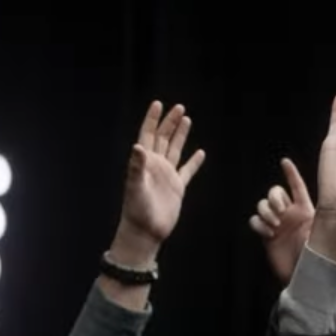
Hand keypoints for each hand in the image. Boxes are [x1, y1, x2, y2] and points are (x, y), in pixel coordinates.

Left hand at [116, 101, 206, 253]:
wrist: (146, 232)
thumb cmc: (136, 210)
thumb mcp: (135, 187)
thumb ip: (136, 166)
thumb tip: (138, 146)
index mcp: (145, 162)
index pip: (148, 135)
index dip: (152, 119)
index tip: (158, 104)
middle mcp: (156, 166)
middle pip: (163, 138)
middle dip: (170, 122)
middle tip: (179, 107)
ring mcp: (167, 176)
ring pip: (175, 150)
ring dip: (180, 135)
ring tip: (187, 119)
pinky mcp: (177, 187)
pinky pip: (188, 171)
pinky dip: (194, 161)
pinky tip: (201, 152)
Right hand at [249, 158, 314, 285]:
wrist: (305, 274)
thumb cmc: (318, 254)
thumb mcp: (319, 229)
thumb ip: (311, 214)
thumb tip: (307, 204)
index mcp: (304, 209)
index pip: (296, 186)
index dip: (291, 173)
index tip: (285, 162)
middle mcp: (289, 214)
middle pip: (274, 192)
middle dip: (274, 197)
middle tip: (280, 212)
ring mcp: (277, 224)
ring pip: (262, 205)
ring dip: (266, 212)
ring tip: (275, 225)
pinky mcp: (266, 235)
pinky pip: (255, 221)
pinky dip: (259, 224)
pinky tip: (268, 234)